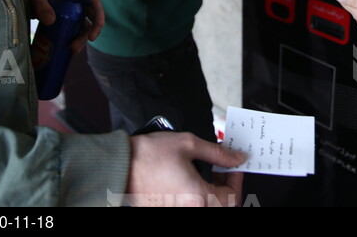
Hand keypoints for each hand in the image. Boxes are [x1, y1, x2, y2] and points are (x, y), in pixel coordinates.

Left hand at [28, 0, 105, 53]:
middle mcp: (80, 3)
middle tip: (76, 46)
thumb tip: (50, 21)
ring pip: (84, 28)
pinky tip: (70, 50)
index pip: (95, 3)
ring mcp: (75, 13)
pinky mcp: (68, 21)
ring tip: (72, 50)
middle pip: (92, 19)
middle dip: (88, 34)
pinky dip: (75, 40)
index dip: (99, 18)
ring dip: (82, 40)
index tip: (93, 33)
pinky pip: (76, 31)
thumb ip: (42, 5)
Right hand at [125, 132, 245, 206]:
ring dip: (210, 191)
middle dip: (225, 186)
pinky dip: (194, 195)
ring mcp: (176, 211)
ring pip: (204, 205)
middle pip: (220, 205)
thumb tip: (237, 158)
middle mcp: (190, 210)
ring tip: (205, 170)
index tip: (233, 165)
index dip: (237, 179)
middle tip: (221, 167)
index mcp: (200, 198)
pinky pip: (188, 205)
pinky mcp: (164, 210)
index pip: (233, 198)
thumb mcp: (189, 145)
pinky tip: (189, 177)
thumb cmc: (150, 155)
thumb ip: (218, 154)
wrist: (119, 166)